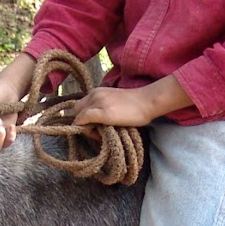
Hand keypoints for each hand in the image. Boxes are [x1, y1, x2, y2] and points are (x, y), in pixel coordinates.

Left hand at [71, 76, 190, 127]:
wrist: (148, 101)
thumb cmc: (136, 105)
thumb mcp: (114, 102)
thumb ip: (103, 108)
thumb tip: (96, 123)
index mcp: (97, 91)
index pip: (80, 106)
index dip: (84, 118)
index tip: (96, 126)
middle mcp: (94, 94)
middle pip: (76, 111)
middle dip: (82, 122)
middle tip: (97, 131)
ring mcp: (98, 103)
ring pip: (78, 117)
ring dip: (86, 127)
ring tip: (100, 133)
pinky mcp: (103, 113)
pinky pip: (82, 120)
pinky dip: (85, 129)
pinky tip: (97, 134)